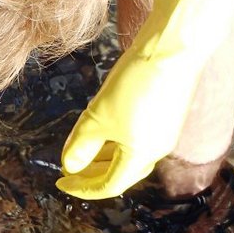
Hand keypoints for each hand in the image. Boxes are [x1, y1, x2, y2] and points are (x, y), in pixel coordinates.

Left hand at [56, 52, 198, 198]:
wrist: (173, 45)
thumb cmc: (135, 84)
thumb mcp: (98, 117)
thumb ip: (81, 145)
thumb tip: (70, 165)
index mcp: (141, 157)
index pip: (109, 185)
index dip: (82, 187)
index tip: (60, 181)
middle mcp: (157, 149)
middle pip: (120, 173)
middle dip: (92, 173)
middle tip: (69, 168)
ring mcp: (164, 131)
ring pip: (128, 154)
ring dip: (104, 156)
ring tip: (81, 149)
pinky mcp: (166, 113)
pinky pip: (137, 137)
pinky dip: (117, 139)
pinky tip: (103, 129)